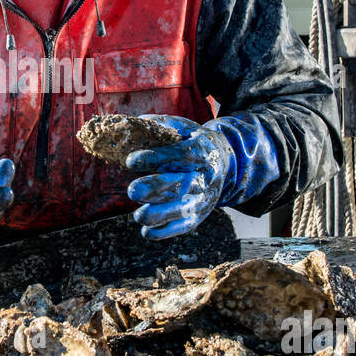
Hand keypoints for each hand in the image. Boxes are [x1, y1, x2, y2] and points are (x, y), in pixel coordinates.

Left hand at [124, 113, 278, 239]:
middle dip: (155, 189)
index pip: (178, 155)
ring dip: (160, 215)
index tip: (130, 161)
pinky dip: (165, 232)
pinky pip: (184, 226)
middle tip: (132, 191)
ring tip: (138, 215)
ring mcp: (204, 197)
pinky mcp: (200, 214)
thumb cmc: (194, 142)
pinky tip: (147, 231)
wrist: (225, 162)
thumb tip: (134, 123)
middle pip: (181, 184)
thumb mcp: (184, 128)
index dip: (154, 158)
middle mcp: (205, 176)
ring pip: (184, 209)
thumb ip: (162, 125)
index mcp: (201, 151)